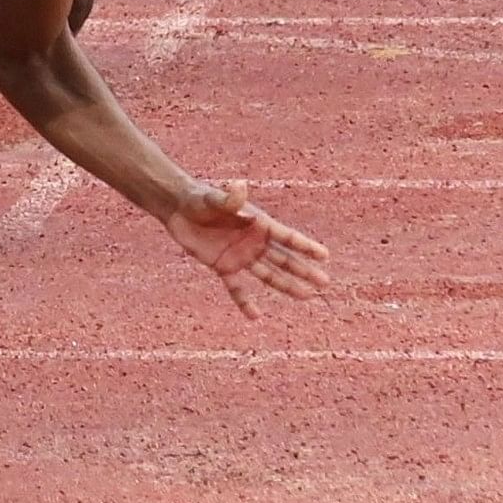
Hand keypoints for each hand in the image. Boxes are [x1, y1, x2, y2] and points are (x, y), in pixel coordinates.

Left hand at [162, 179, 330, 316]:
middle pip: (284, 259)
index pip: (286, 237)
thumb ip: (229, 198)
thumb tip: (240, 186)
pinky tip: (255, 316)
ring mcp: (240, 256)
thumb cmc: (198, 198)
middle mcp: (253, 241)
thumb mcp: (213, 198)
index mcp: (257, 223)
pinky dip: (244, 302)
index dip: (305, 246)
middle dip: (304, 270)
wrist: (178, 207)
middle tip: (324, 282)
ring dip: (287, 285)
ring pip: (269, 274)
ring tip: (306, 296)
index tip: (324, 256)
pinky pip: (237, 288)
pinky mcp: (223, 266)